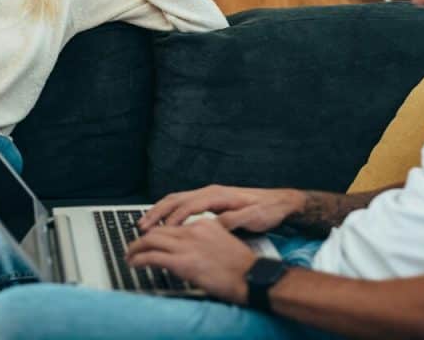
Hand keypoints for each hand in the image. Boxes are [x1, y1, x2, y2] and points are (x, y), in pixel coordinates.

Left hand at [127, 220, 256, 304]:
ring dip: (136, 246)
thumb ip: (206, 237)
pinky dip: (139, 259)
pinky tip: (134, 263)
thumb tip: (191, 244)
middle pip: (159, 228)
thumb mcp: (224, 240)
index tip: (150, 235)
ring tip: (129, 254)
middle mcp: (193, 230)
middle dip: (143, 236)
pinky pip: (152, 256)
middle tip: (133, 245)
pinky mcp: (182, 262)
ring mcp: (187, 245)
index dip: (158, 228)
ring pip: (150, 239)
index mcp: (204, 223)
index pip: (173, 221)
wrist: (252, 277)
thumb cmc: (243, 265)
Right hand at [139, 185, 305, 232]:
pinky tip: (163, 222)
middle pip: (176, 199)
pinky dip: (168, 211)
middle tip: (143, 226)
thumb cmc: (268, 210)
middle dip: (158, 212)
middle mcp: (210, 191)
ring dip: (160, 211)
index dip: (175, 218)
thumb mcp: (254, 218)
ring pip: (176, 199)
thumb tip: (214, 225)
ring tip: (145, 223)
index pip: (189, 205)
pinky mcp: (209, 200)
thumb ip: (233, 221)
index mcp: (219, 195)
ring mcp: (208, 194)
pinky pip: (182, 203)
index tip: (164, 231)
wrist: (279, 202)